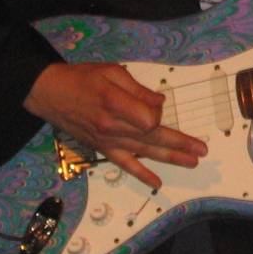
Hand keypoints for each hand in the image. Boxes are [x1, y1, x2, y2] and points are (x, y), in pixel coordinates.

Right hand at [23, 61, 207, 188]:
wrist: (51, 93)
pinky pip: (124, 164)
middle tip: (201, 150)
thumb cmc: (82, 78)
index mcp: (114, 102)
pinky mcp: (102, 149)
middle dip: (179, 143)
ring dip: (170, 157)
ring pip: (144, 152)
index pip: (148, 119)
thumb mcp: (110, 71)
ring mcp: (108, 140)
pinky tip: (156, 182)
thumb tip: (160, 103)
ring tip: (192, 161)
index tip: (156, 105)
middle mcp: (112, 126)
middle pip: (152, 138)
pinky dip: (141, 173)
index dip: (158, 114)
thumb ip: (137, 89)